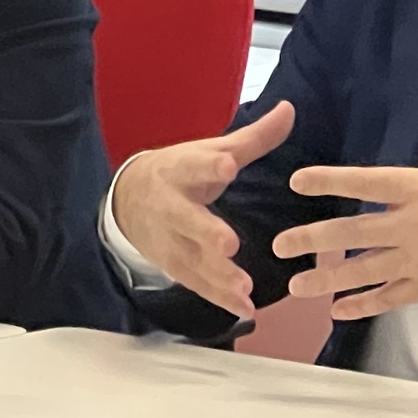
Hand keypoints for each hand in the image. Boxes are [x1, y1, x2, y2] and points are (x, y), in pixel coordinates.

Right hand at [107, 101, 296, 317]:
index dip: (209, 165)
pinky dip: (218, 298)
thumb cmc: (181, 172)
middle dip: (205, 232)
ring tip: (244, 288)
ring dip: (216, 275)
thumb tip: (290, 109)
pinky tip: (244, 309)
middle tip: (229, 243)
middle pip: (187, 220)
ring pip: (192, 259)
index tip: (228, 165)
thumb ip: (253, 138)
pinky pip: (196, 284)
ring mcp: (170, 240)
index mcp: (181, 170)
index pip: (195, 164)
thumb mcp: (211, 150)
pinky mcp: (174, 265)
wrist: (127, 200)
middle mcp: (171, 206)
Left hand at [277, 60, 417, 320]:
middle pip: (354, 233)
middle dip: (314, 240)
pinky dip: (364, 305)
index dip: (330, 180)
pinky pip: (391, 298)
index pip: (367, 182)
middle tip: (280, 245)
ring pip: (366, 272)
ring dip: (328, 279)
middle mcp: (414, 226)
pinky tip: (337, 310)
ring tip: (296, 285)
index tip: (298, 181)